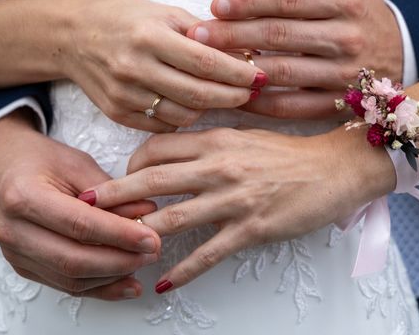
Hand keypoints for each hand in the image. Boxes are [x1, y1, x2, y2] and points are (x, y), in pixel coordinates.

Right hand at [0, 110, 161, 300]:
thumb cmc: (36, 158)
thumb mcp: (74, 162)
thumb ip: (110, 191)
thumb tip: (146, 213)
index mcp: (23, 196)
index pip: (79, 224)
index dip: (119, 234)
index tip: (151, 236)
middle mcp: (13, 230)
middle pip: (73, 259)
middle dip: (120, 260)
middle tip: (152, 251)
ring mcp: (14, 253)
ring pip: (70, 279)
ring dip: (112, 276)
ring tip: (143, 263)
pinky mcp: (22, 265)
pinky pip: (64, 285)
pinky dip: (98, 287)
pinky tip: (125, 282)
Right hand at [53, 0, 265, 131]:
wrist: (73, 38)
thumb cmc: (122, 19)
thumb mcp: (162, 12)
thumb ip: (201, 33)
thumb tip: (243, 51)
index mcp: (149, 36)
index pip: (207, 62)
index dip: (239, 73)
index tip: (261, 76)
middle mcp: (135, 68)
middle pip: (198, 94)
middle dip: (233, 96)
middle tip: (252, 92)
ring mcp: (124, 95)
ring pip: (183, 115)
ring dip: (209, 108)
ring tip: (221, 95)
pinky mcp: (117, 114)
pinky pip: (162, 125)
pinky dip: (183, 117)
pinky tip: (191, 104)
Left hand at [80, 126, 395, 291]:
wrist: (334, 168)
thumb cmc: (288, 151)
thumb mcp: (244, 134)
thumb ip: (208, 139)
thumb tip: (173, 149)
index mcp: (215, 139)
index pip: (158, 147)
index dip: (132, 162)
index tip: (120, 178)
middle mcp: (218, 166)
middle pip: (153, 179)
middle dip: (114, 194)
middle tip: (84, 206)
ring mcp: (233, 198)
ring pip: (173, 217)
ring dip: (138, 233)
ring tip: (110, 248)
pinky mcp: (251, 228)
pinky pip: (209, 252)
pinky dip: (184, 270)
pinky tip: (165, 283)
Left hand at [186, 0, 402, 118]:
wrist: (403, 52)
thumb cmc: (361, 13)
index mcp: (346, 2)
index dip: (250, 1)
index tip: (216, 4)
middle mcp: (346, 38)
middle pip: (279, 35)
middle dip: (233, 35)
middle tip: (198, 35)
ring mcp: (343, 75)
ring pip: (282, 72)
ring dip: (241, 69)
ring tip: (207, 64)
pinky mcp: (338, 104)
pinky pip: (293, 107)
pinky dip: (260, 104)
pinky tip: (233, 94)